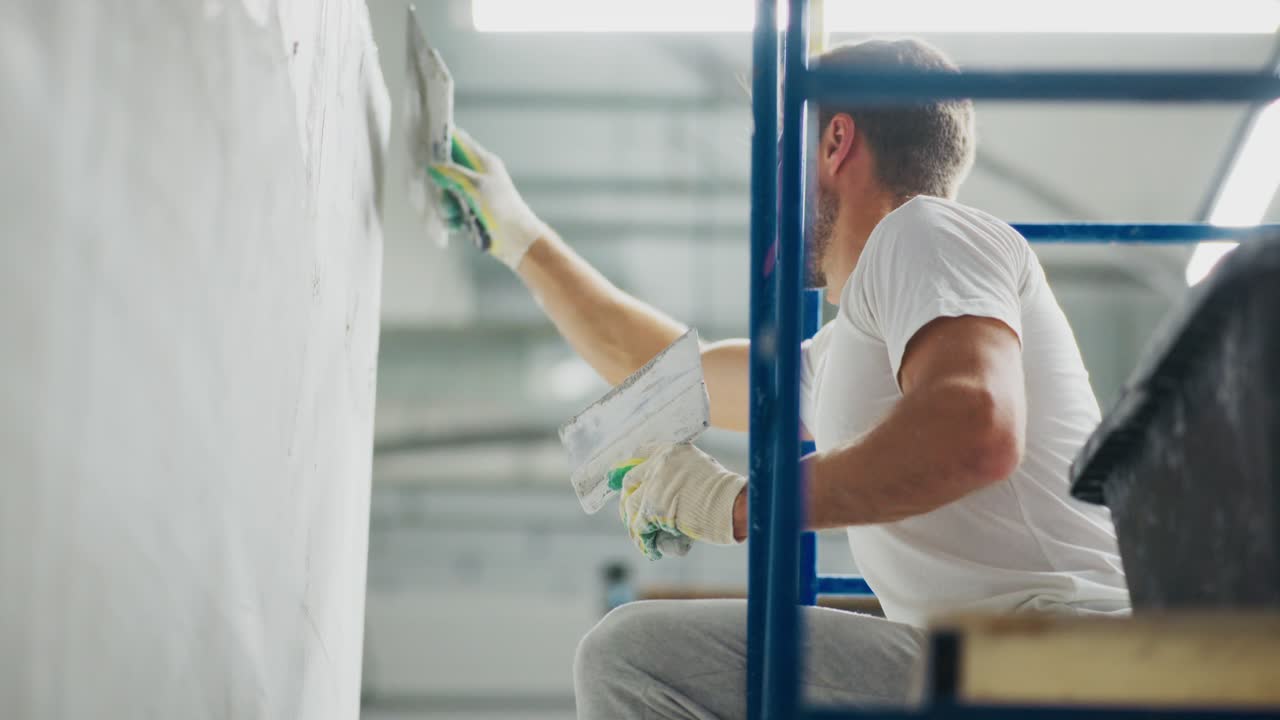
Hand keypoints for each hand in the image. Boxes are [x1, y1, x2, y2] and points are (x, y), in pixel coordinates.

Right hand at [426, 128, 550, 268]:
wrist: (518, 241)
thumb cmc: (501, 208)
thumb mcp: (475, 186)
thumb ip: (452, 173)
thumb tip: (431, 166)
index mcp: (482, 161)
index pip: (458, 141)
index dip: (440, 141)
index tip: (422, 146)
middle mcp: (476, 175)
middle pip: (445, 170)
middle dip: (441, 185)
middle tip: (445, 195)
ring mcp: (472, 194)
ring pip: (445, 193)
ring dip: (446, 206)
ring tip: (457, 215)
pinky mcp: (470, 211)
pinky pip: (451, 210)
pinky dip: (452, 218)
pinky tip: (459, 226)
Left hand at [612, 444, 746, 559]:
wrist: (732, 504)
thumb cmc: (725, 493)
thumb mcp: (700, 471)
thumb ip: (680, 476)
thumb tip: (665, 495)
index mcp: (670, 452)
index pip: (640, 453)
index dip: (634, 470)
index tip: (628, 482)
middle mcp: (658, 464)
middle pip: (630, 480)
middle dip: (629, 498)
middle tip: (633, 514)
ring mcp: (653, 485)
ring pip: (631, 505)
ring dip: (635, 523)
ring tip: (645, 538)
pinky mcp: (652, 507)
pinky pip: (639, 526)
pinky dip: (644, 540)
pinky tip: (653, 549)